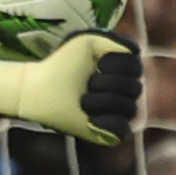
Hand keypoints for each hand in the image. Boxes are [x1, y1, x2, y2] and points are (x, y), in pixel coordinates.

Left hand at [0, 33, 141, 146]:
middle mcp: (123, 93)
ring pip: (129, 108)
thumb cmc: (60, 65)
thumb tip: (136, 52)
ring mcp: (117, 113)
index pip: (137, 67)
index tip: (97, 64)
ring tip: (82, 101)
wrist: (38, 90)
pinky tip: (90, 118)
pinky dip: (107, 122)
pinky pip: (123, 130)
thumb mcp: (87, 44)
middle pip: (134, 88)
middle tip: (86, 85)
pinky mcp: (108, 132)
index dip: (116, 65)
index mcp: (121, 71)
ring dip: (102, 101)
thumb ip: (115, 41)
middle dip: (106, 83)